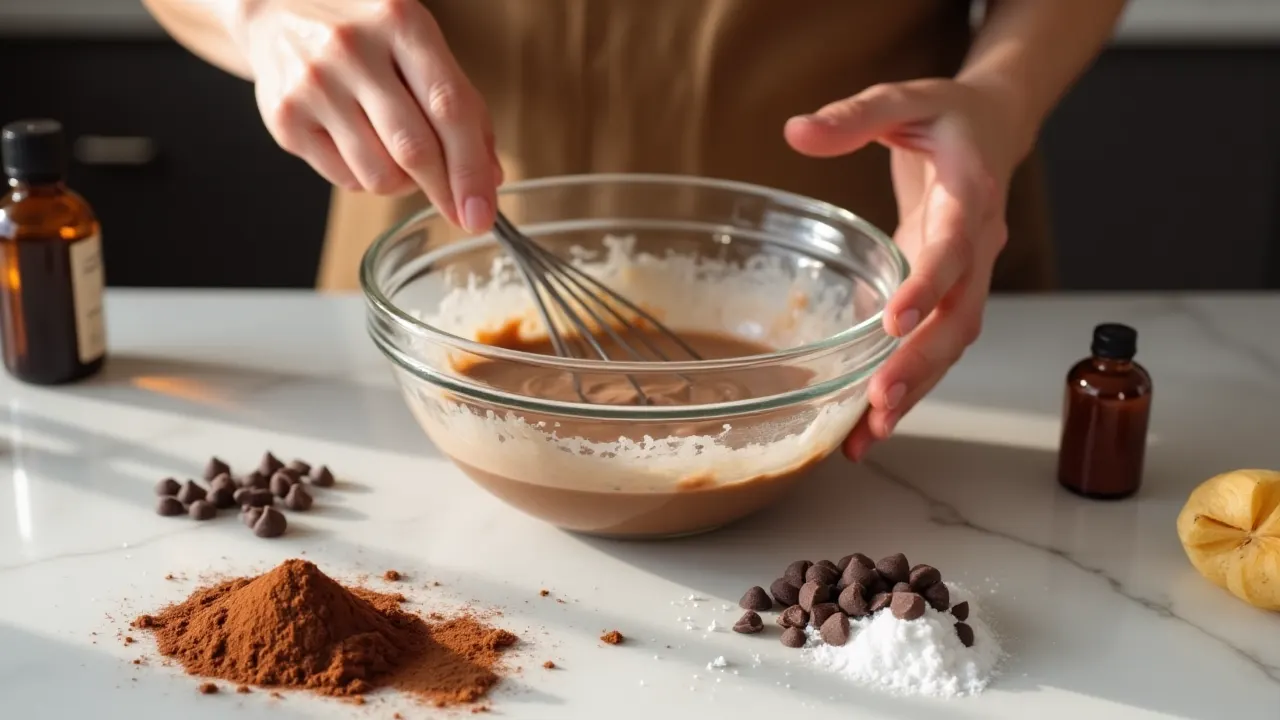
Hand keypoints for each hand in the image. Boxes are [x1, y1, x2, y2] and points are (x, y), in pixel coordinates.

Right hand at [231, 0, 499, 230]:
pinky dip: (367, 177)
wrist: (278, 9)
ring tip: (399, 156)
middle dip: (445, 192)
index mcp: (399, 23)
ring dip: (404, 184)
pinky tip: (362, 145)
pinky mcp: (285, 118)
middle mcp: (352, 50)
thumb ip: (459, 102)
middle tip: (461, 213)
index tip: (483, 211)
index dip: (471, 168)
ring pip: (379, 176)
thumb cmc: (364, 32)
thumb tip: (488, 175)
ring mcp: (314, 85)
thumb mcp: (418, 44)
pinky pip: (346, 180)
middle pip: (414, 149)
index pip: (449, 107)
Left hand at [785, 78, 1023, 460]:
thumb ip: (855, 115)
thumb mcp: (903, 99)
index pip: (952, 246)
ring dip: (915, 389)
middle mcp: (977, 245)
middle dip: (923, 362)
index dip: (928, 284)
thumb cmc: (947, 116)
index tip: (895, 320)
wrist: (994, 128)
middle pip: (961, 316)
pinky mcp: (948, 296)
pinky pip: (935, 347)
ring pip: (952, 344)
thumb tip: (796, 131)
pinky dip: (908, 386)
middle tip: (881, 401)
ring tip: (871, 433)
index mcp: (969, 196)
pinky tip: (870, 426)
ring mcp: (967, 277)